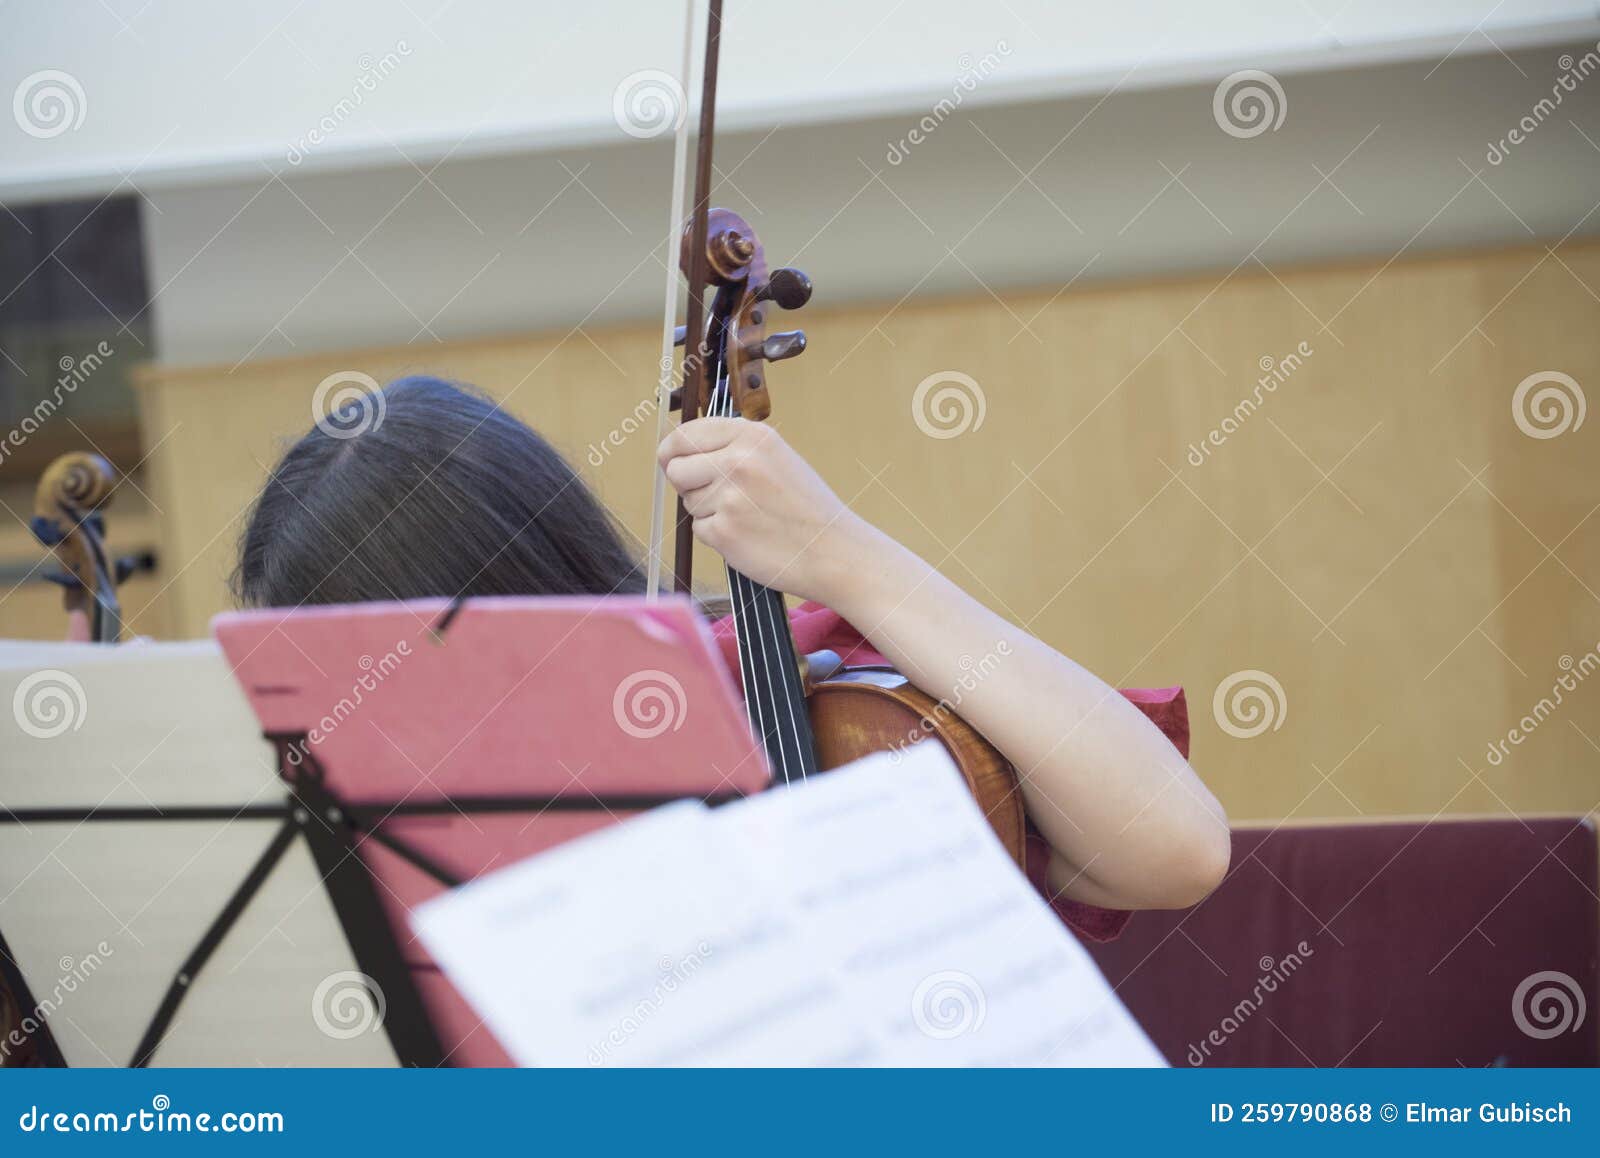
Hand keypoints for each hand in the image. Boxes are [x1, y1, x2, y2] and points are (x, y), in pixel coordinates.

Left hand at [657, 418, 868, 602]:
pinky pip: (699, 530)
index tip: (673, 459)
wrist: (833, 550)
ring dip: (708, 511)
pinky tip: (748, 534)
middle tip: (721, 495)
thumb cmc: (805, 507)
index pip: (684, 434)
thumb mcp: (777, 457)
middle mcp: (738, 460)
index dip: (674, 450)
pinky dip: (718, 536)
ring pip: (688, 501)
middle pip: (676, 468)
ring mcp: (729, 496)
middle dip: (688, 484)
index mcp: (752, 436)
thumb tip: (680, 450)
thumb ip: (733, 447)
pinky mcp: (724, 531)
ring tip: (748, 515)